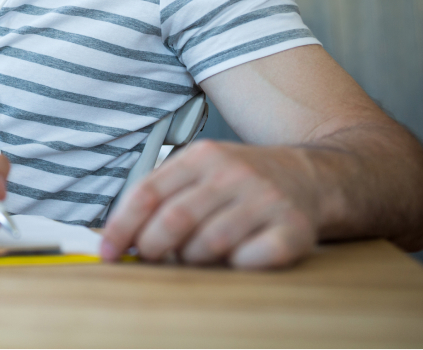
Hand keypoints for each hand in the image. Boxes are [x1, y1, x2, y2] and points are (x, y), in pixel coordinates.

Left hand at [100, 140, 318, 268]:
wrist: (315, 176)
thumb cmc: (242, 183)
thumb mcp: (200, 171)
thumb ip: (162, 195)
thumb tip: (117, 237)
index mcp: (201, 157)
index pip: (148, 193)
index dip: (122, 226)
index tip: (108, 253)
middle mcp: (232, 174)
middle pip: (174, 219)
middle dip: (153, 247)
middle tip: (150, 258)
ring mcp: (265, 199)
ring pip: (209, 243)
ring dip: (194, 259)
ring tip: (196, 255)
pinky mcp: (294, 228)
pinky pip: (252, 259)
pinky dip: (236, 266)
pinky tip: (236, 258)